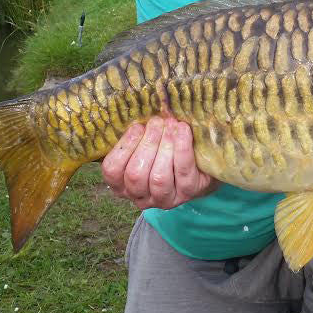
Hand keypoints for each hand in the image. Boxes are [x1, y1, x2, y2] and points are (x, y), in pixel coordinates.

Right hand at [101, 117, 216, 209]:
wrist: (199, 167)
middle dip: (147, 144)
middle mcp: (140, 197)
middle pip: (136, 174)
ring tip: (170, 124)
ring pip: (159, 177)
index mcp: (122, 185)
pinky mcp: (188, 193)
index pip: (112, 170)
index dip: (124, 147)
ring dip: (164, 146)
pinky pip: (183, 170)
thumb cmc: (163, 152)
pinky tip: (183, 130)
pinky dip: (182, 147)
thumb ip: (136, 136)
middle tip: (157, 122)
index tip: (137, 126)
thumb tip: (135, 113)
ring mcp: (164, 199)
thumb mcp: (145, 146)